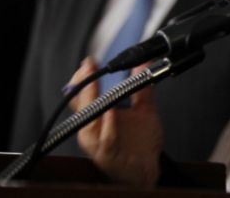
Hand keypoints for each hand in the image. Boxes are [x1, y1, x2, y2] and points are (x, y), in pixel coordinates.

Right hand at [68, 57, 162, 187]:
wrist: (148, 168)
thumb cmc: (141, 143)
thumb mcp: (144, 110)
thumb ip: (142, 88)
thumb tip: (143, 64)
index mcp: (98, 117)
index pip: (82, 95)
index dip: (82, 78)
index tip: (90, 62)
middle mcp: (94, 129)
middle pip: (81, 105)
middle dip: (84, 86)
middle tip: (89, 68)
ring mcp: (98, 143)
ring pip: (88, 122)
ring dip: (91, 102)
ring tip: (96, 86)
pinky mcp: (107, 156)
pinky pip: (104, 140)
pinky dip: (107, 126)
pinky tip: (111, 112)